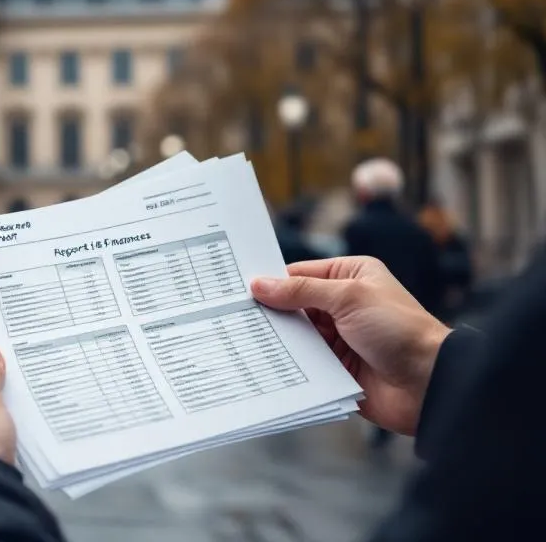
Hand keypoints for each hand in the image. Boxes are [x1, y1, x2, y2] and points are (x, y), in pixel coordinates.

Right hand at [252, 256, 451, 435]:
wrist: (429, 384)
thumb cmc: (400, 330)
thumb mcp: (348, 297)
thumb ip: (301, 291)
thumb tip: (260, 284)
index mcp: (350, 276)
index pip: (299, 273)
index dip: (270, 280)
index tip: (237, 287)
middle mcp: (342, 304)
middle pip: (293, 304)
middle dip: (268, 310)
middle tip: (229, 312)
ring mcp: (338, 337)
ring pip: (295, 333)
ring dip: (275, 337)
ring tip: (237, 336)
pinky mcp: (335, 367)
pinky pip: (302, 360)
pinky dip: (285, 360)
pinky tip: (259, 360)